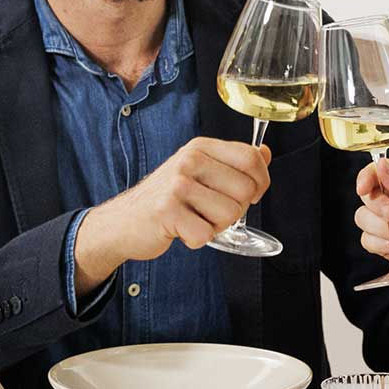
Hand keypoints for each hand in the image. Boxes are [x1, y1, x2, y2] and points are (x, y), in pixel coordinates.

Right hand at [75, 138, 269, 293]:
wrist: (123, 221)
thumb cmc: (165, 199)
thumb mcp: (199, 171)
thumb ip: (233, 162)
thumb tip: (265, 152)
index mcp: (200, 148)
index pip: (251, 158)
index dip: (260, 182)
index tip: (249, 195)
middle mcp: (189, 160)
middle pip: (245, 190)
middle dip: (234, 210)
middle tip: (208, 211)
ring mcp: (176, 184)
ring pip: (230, 215)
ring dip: (215, 226)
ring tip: (192, 219)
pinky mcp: (166, 210)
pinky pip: (205, 234)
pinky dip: (196, 240)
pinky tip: (180, 230)